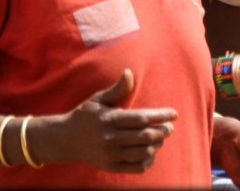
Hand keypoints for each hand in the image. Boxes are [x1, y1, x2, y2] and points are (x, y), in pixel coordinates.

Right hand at [45, 70, 177, 172]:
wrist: (66, 139)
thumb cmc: (86, 115)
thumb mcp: (98, 99)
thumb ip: (117, 89)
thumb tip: (129, 72)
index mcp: (109, 119)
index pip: (141, 118)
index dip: (160, 116)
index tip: (174, 114)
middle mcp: (110, 138)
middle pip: (145, 136)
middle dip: (162, 131)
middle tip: (169, 127)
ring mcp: (110, 155)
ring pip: (143, 152)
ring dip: (157, 145)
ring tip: (160, 137)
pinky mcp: (111, 167)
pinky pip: (136, 167)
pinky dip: (148, 161)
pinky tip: (151, 152)